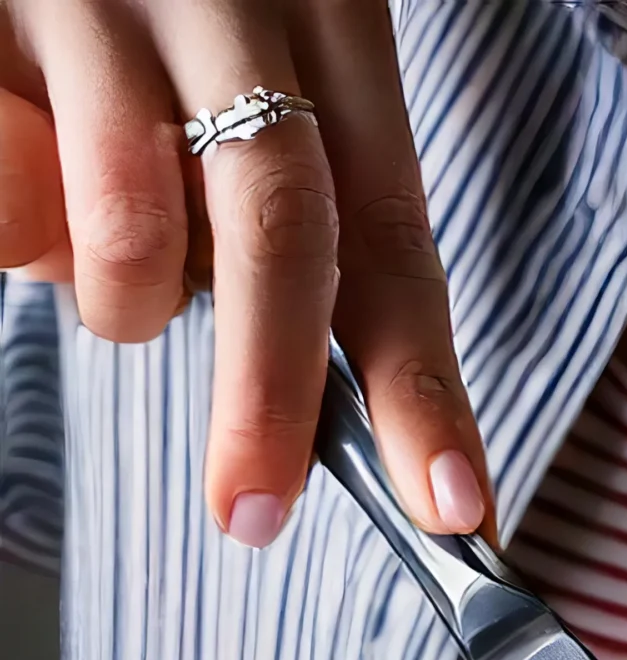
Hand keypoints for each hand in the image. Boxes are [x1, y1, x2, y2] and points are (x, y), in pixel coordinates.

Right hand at [0, 0, 488, 544]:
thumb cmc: (157, 6)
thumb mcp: (255, 68)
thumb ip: (282, 206)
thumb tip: (303, 399)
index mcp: (324, 13)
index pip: (392, 231)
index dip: (422, 383)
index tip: (452, 506)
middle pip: (278, 232)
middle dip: (272, 398)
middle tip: (255, 511)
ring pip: (128, 228)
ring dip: (124, 300)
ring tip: (106, 268)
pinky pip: (5, 189)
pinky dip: (21, 231)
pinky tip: (29, 162)